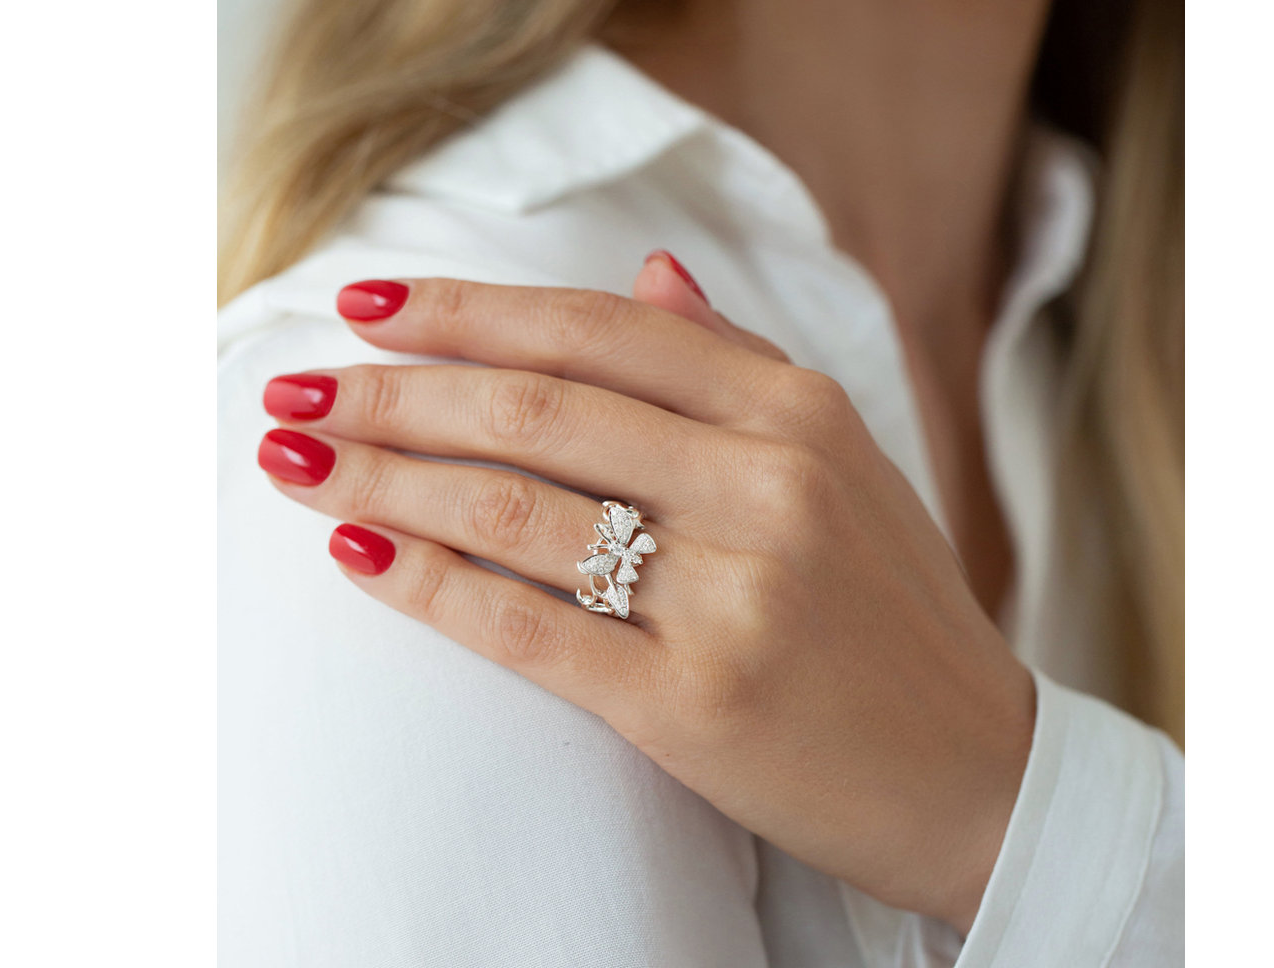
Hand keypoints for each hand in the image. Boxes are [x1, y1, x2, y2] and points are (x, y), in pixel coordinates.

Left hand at [255, 254, 1035, 931]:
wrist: (980, 778)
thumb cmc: (896, 618)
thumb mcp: (848, 463)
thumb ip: (741, 365)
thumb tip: (647, 270)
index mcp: (798, 411)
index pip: (596, 330)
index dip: (466, 312)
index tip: (366, 307)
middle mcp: (767, 485)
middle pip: (533, 409)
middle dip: (391, 394)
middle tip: (293, 388)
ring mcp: (735, 593)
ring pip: (512, 508)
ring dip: (381, 477)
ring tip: (293, 461)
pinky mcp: (695, 701)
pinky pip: (525, 626)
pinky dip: (424, 583)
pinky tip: (353, 553)